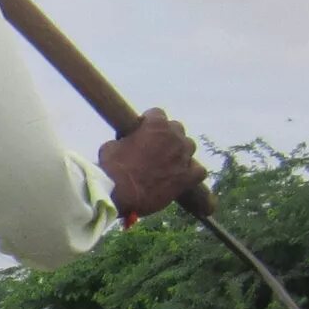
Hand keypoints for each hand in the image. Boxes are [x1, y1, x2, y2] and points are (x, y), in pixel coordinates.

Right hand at [97, 110, 204, 224]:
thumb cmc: (112, 168)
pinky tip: (182, 175)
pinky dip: (192, 171)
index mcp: (156, 125)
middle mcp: (174, 137)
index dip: (148, 122)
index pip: (157, 114)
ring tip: (168, 161)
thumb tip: (124, 143)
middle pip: (176, 128)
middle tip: (154, 148)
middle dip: (166, 135)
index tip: (142, 131)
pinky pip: (199, 170)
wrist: (121, 194)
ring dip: (180, 150)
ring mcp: (183, 157)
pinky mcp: (187, 177)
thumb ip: (123, 140)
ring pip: (189, 146)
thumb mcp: (110, 146)